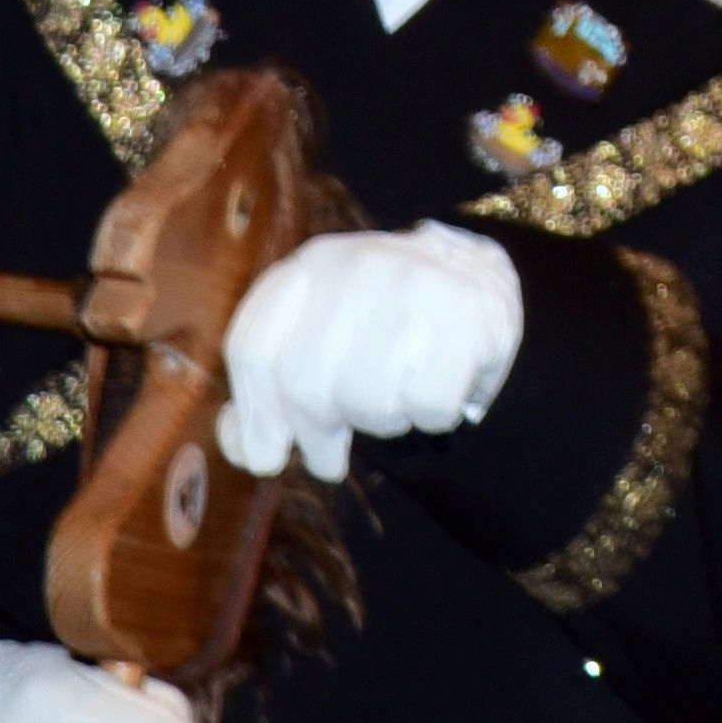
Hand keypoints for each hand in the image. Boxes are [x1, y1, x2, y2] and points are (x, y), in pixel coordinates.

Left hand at [218, 221, 522, 477]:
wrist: (474, 276)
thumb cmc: (380, 325)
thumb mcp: (316, 338)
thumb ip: (270, 391)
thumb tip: (247, 448)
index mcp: (309, 267)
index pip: (254, 348)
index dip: (255, 414)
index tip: (267, 456)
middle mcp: (358, 264)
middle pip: (306, 383)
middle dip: (315, 436)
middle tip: (328, 457)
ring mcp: (417, 282)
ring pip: (369, 399)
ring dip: (379, 424)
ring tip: (391, 407)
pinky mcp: (470, 311)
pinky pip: (429, 404)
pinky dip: (431, 418)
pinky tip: (433, 394)